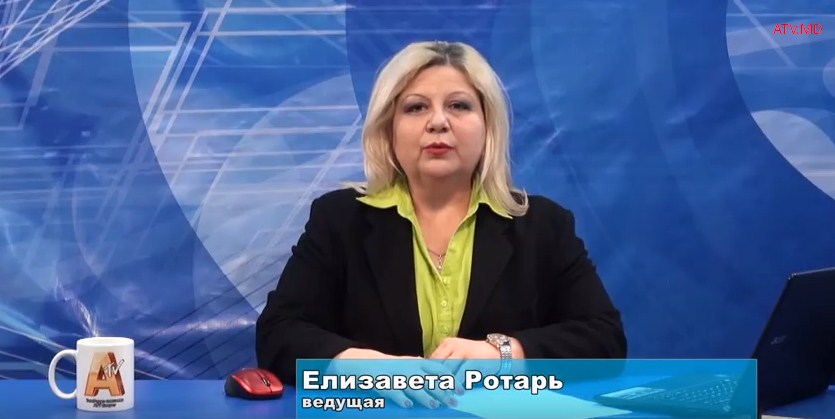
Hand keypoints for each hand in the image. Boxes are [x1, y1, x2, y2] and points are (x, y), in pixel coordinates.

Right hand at [331, 348, 460, 409]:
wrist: (367, 364)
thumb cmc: (391, 366)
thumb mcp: (409, 362)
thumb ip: (425, 367)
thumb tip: (443, 370)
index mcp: (418, 363)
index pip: (438, 370)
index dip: (450, 380)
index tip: (460, 389)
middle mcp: (410, 368)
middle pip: (429, 381)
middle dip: (442, 392)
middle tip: (453, 402)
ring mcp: (398, 376)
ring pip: (414, 387)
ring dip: (425, 397)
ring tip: (434, 405)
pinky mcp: (386, 384)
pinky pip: (395, 393)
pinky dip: (402, 399)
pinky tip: (409, 406)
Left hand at [428, 338, 502, 383]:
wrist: (496, 352)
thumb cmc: (474, 356)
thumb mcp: (457, 353)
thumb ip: (445, 360)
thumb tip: (429, 374)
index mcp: (447, 343)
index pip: (432, 358)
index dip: (428, 371)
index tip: (426, 383)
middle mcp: (453, 345)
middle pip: (437, 364)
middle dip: (434, 378)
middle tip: (432, 389)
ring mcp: (463, 352)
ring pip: (447, 370)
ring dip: (444, 382)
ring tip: (442, 391)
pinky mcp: (471, 360)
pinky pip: (459, 374)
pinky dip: (456, 383)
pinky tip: (455, 390)